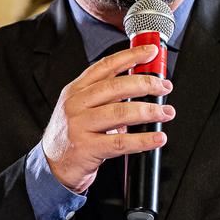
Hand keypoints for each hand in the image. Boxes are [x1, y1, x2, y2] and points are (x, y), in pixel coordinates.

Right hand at [42, 45, 174, 193]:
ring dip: (149, 111)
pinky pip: (120, 143)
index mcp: (76, 90)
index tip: (151, 52)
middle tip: (165, 87)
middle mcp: (76, 104)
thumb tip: (140, 87)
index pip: (106, 66)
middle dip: (146, 84)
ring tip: (166, 112)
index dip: (130, 56)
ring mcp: (80, 125)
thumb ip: (105, 97)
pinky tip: (157, 138)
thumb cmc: (71, 135)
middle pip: (116, 87)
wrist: (52, 166)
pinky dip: (143, 140)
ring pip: (121, 112)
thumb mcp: (81, 108)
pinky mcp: (86, 148)